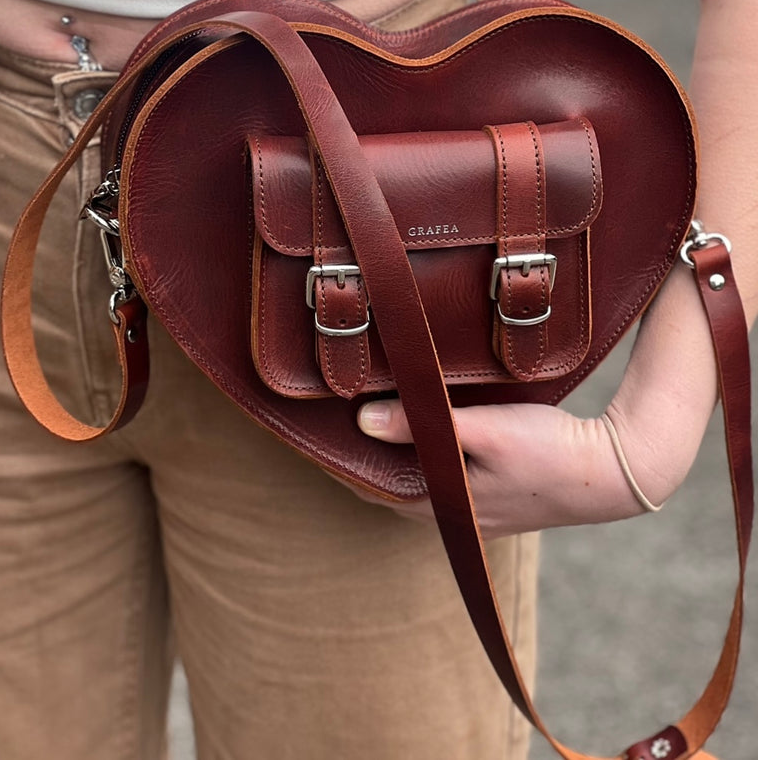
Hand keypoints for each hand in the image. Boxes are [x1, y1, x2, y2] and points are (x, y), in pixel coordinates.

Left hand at [352, 266, 719, 538]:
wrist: (615, 471)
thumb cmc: (548, 452)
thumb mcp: (483, 432)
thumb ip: (424, 427)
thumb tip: (363, 421)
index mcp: (445, 506)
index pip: (374, 489)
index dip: (344, 463)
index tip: (319, 434)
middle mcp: (456, 515)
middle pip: (394, 485)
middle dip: (366, 457)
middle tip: (339, 418)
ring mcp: (477, 508)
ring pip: (420, 480)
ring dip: (397, 455)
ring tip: (374, 418)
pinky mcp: (497, 495)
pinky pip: (446, 476)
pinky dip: (427, 456)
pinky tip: (427, 431)